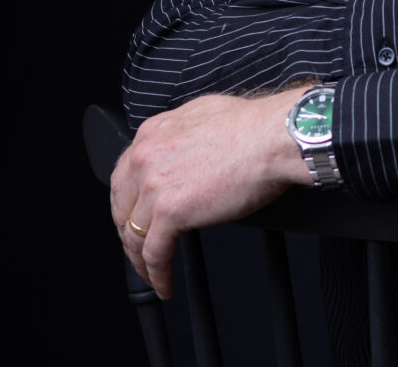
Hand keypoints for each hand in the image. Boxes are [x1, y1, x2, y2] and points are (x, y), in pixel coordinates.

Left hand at [110, 87, 310, 298]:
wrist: (275, 138)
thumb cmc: (254, 126)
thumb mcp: (204, 113)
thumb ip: (180, 133)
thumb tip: (181, 148)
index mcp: (153, 133)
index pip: (124, 177)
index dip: (128, 203)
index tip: (136, 218)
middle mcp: (146, 157)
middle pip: (122, 208)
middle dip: (129, 234)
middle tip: (141, 250)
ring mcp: (155, 185)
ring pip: (134, 235)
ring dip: (141, 261)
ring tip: (153, 274)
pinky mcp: (171, 211)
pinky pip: (154, 253)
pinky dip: (157, 274)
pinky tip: (165, 284)